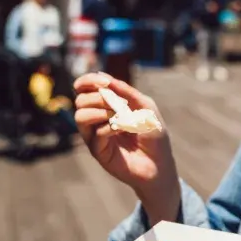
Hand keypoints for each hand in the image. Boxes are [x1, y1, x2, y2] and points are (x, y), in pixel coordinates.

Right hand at [73, 73, 179, 221]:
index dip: (88, 81)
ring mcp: (95, 135)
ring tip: (118, 117)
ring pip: (80, 116)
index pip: (85, 88)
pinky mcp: (98, 151)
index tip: (104, 81)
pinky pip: (94, 134)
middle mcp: (96, 119)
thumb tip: (106, 78)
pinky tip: (122, 130)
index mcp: (106, 105)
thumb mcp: (145, 107)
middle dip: (99, 98)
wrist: (160, 162)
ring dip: (99, 111)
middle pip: (80, 100)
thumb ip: (127, 92)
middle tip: (119, 105)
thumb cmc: (153, 133)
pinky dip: (109, 127)